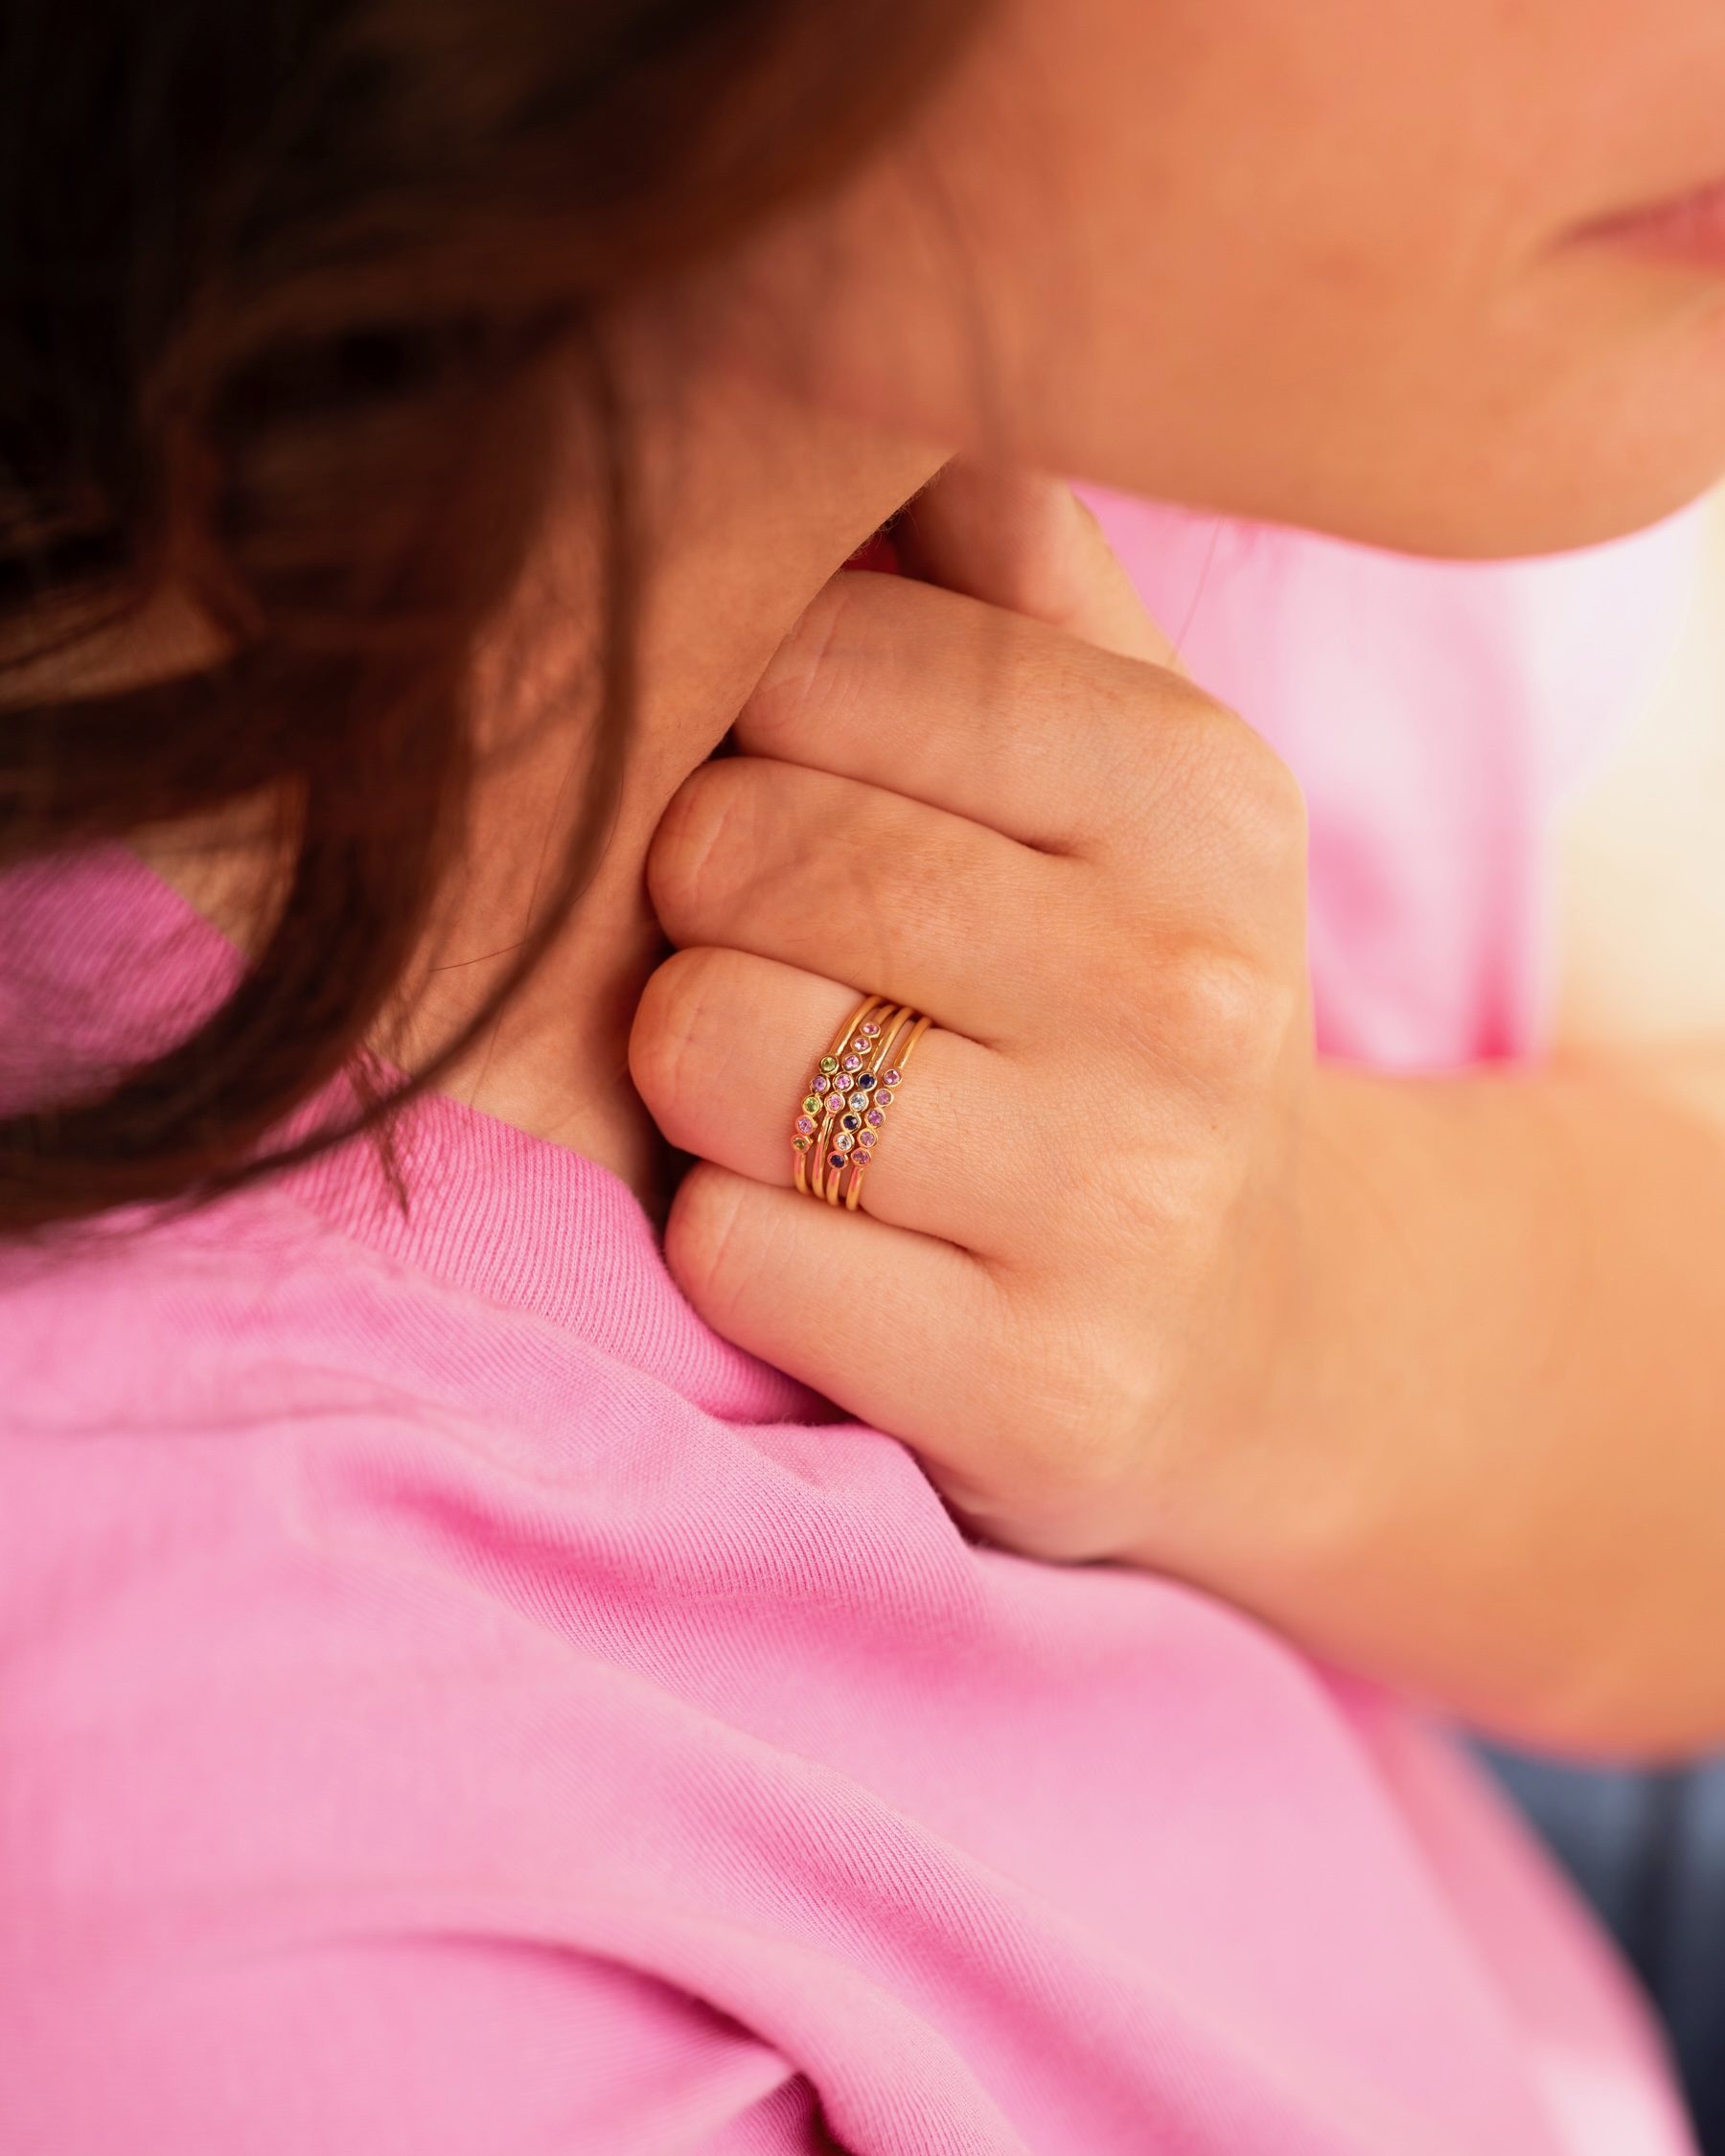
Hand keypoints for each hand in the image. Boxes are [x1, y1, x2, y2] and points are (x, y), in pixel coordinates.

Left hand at [632, 461, 1313, 1568]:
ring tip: (803, 1096)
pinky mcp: (1033, 1389)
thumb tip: (883, 362)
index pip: (816, 655)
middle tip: (782, 956)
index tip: (783, 789)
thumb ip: (1019, 580)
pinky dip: (732, 1240)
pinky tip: (834, 1240)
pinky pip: (726, 1250)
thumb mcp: (1141, 786)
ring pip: (706, 1048)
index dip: (734, 723)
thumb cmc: (1135, 1015)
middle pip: (734, 848)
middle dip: (699, 904)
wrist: (1259, 1329)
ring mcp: (1119, 1203)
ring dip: (700, 1075)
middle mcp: (1186, 988)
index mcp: (1200, 794)